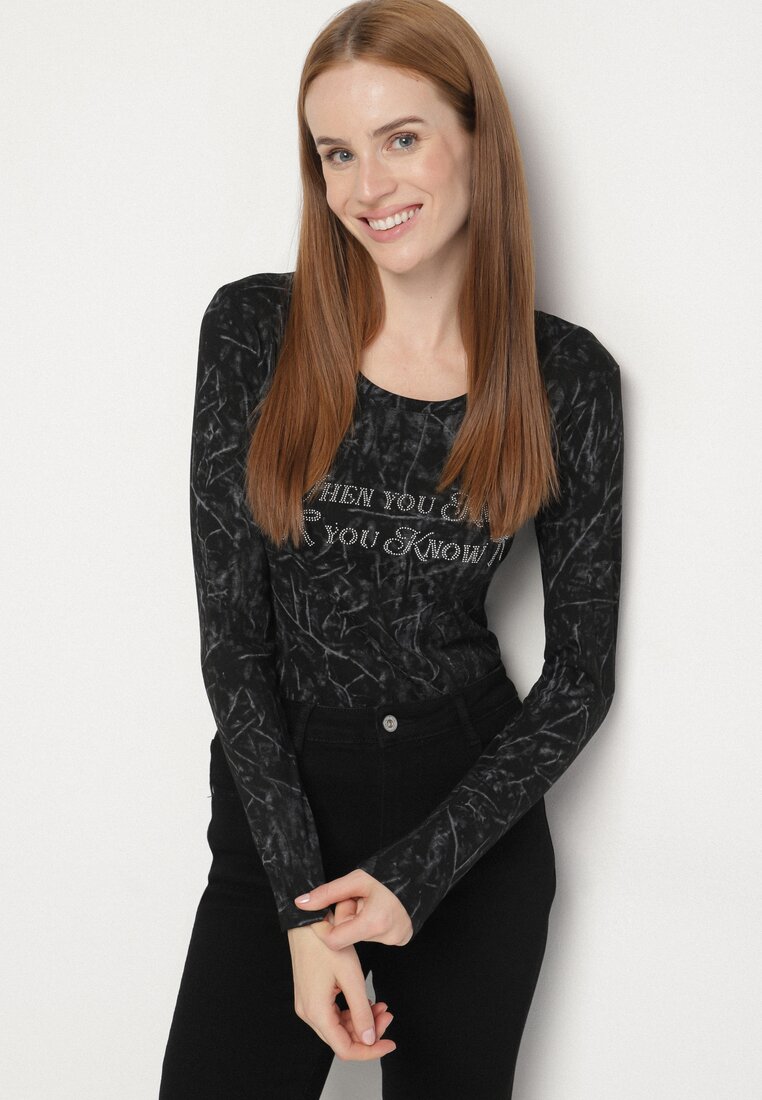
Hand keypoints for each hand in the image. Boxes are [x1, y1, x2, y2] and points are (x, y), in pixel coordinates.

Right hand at [287, 916, 395, 1060]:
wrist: (306, 922)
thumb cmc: (326, 943)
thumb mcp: (351, 977)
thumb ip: (361, 1011)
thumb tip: (369, 1040)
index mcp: (316, 1012)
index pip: (345, 1048)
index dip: (369, 1051)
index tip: (389, 1043)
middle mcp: (308, 1013)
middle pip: (342, 1039)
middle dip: (368, 1032)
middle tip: (388, 1015)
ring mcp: (308, 1005)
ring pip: (339, 1027)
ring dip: (361, 1021)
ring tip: (381, 1005)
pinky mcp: (311, 996)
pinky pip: (333, 1014)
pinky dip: (351, 1011)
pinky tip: (367, 1001)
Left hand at [294, 869, 413, 948]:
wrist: (413, 880)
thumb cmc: (384, 878)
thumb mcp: (354, 880)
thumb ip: (327, 893)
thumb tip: (300, 905)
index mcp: (374, 922)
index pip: (334, 941)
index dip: (325, 928)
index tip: (326, 913)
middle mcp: (386, 936)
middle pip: (347, 938)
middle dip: (345, 920)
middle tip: (355, 902)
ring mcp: (394, 940)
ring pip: (358, 937)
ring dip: (356, 922)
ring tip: (368, 906)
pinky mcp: (399, 941)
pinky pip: (371, 937)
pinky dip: (367, 926)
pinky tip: (375, 913)